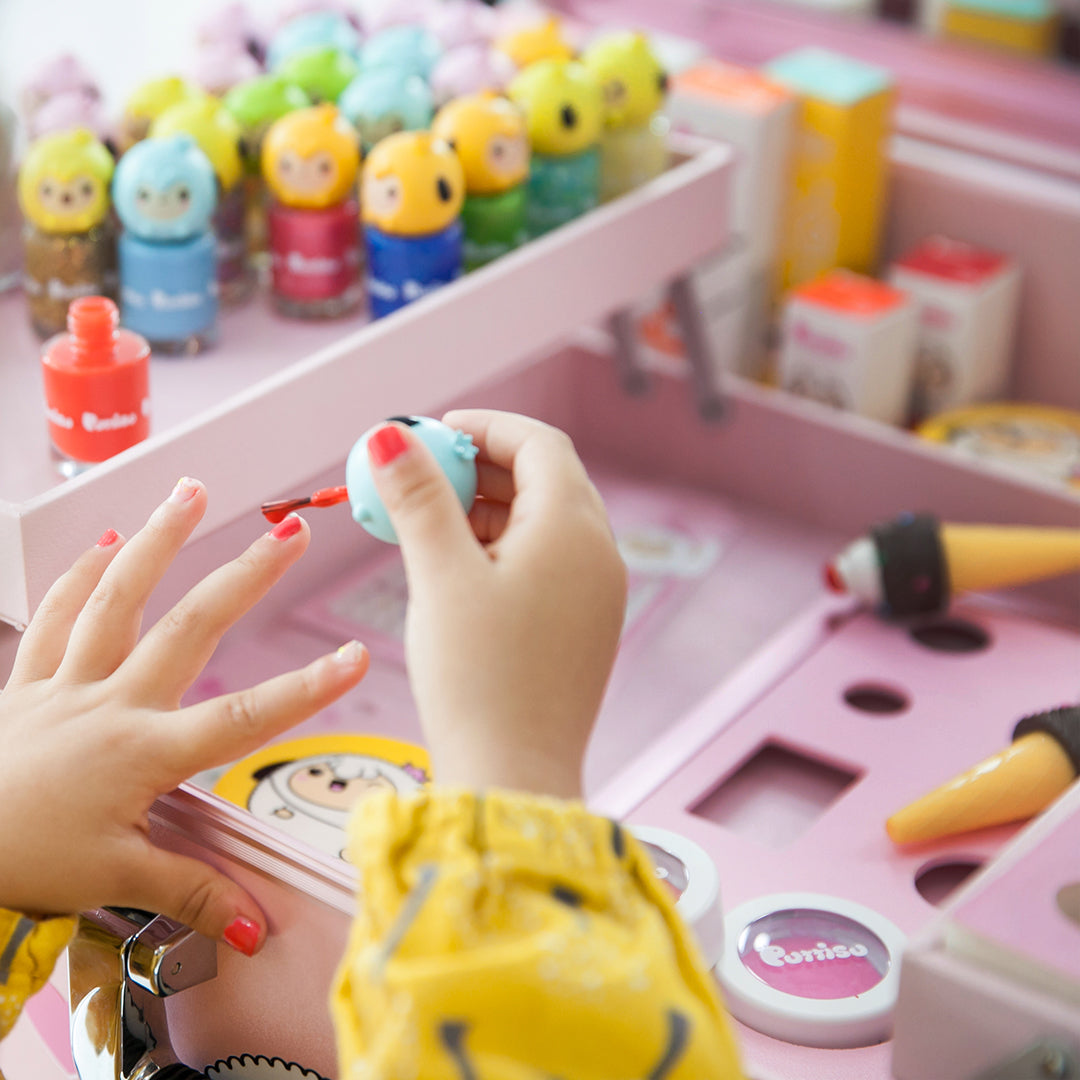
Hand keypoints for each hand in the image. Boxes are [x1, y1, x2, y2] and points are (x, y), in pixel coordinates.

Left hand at [0, 478, 367, 952]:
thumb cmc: (21, 863)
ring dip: (158, 541)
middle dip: (246, 577)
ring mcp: (66, 686)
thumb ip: (192, 892)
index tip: (356, 656)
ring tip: (191, 492)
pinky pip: (54, 619)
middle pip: (191, 629)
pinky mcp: (27, 684)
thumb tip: (258, 924)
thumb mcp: (114, 880)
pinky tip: (105, 543)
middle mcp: (112, 705)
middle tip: (290, 533)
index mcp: (143, 754)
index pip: (242, 719)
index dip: (307, 689)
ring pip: (117, 599)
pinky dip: (78, 577)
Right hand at [368, 411, 626, 798]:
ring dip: (488, 510)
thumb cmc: (477, 676)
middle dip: (481, 468)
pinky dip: (504, 549)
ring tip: (428, 527)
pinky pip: (548, 563)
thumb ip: (418, 497)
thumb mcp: (440, 575)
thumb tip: (390, 434)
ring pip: (544, 523)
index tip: (430, 434)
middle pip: (544, 479)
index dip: (483, 427)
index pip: (538, 443)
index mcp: (573, 527)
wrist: (515, 776)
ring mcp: (598, 592)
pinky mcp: (586, 626)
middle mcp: (600, 553)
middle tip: (421, 480)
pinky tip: (457, 571)